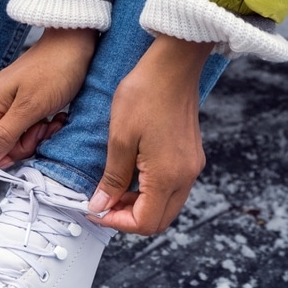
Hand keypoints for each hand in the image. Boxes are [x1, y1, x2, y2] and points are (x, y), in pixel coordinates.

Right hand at [0, 28, 96, 170]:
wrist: (75, 45)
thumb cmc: (54, 70)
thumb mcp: (30, 108)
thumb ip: (4, 135)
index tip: (10, 159)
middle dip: (15, 149)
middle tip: (37, 135)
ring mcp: (7, 106)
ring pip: (9, 141)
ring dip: (31, 140)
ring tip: (49, 124)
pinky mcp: (22, 107)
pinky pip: (24, 131)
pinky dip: (39, 131)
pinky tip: (54, 120)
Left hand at [88, 34, 213, 234]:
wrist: (173, 64)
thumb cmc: (145, 94)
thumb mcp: (119, 138)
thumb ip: (112, 178)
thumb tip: (101, 205)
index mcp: (168, 176)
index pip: (145, 222)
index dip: (116, 222)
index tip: (96, 211)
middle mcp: (185, 176)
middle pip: (159, 220)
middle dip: (128, 218)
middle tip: (103, 204)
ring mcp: (191, 167)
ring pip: (166, 206)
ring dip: (139, 206)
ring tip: (114, 190)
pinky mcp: (191, 157)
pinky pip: (172, 189)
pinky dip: (151, 192)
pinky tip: (131, 176)